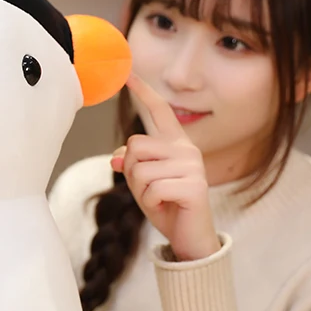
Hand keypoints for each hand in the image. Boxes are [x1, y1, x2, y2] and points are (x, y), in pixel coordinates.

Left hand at [111, 73, 220, 261]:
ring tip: (160, 200)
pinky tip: (167, 208)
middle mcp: (187, 149)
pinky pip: (152, 189)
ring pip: (140, 170)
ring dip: (141, 192)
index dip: (143, 92)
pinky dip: (151, 204)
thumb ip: (132, 165)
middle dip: (132, 172)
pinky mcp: (194, 186)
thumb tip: (116, 159)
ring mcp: (192, 166)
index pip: (159, 111)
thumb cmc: (167, 206)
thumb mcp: (143, 184)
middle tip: (149, 191)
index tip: (127, 73)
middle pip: (135, 146)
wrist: (189, 237)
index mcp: (176, 144)